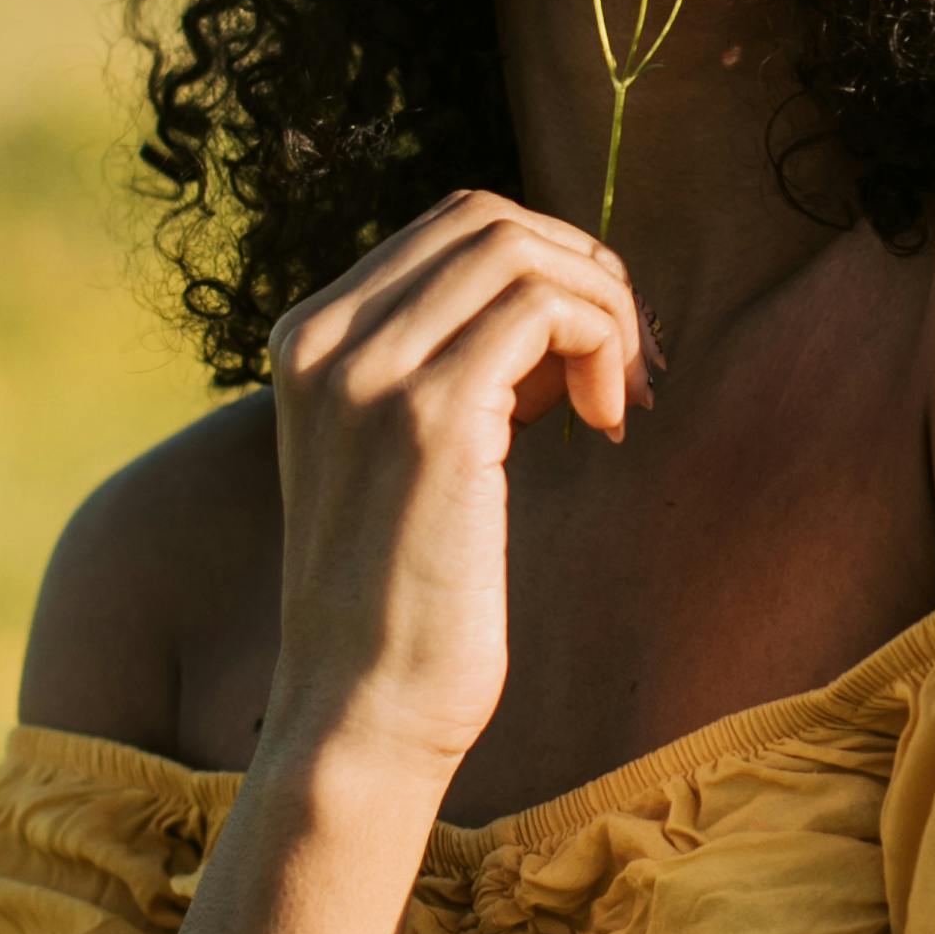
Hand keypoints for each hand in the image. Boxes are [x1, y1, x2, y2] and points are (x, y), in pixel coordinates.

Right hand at [260, 189, 652, 785]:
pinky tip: (606, 425)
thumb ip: (465, 368)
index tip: (592, 355)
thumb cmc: (406, 602)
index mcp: (307, 340)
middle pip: (486, 220)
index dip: (546, 268)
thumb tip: (565, 305)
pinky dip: (601, 343)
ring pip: (521, 252)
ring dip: (602, 308)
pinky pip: (545, 308)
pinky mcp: (430, 417)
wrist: (362, 713)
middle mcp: (323, 340)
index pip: (449, 227)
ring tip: (619, 400)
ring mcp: (370, 372)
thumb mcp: (418, 457)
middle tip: (627, 370)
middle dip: (582, 273)